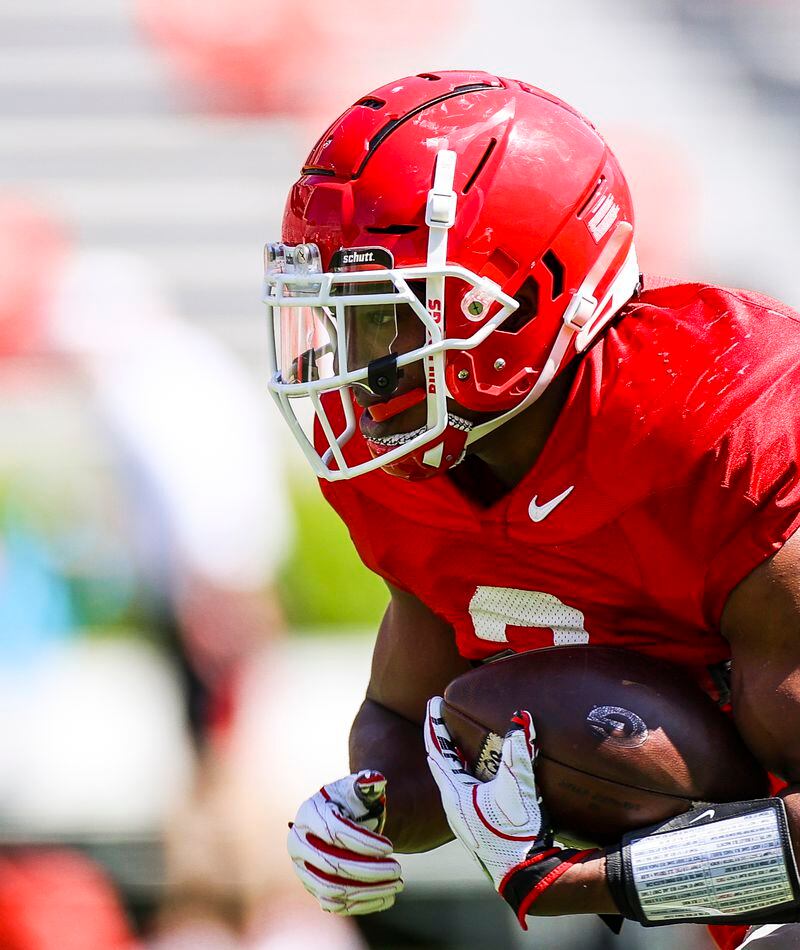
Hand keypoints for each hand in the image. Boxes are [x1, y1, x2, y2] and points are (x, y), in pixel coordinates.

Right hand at [287, 770, 403, 914]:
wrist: (343, 819)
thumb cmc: (352, 802)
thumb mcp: (358, 788)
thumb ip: (367, 783)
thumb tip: (375, 780)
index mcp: (308, 814)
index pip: (334, 832)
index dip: (363, 842)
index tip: (391, 847)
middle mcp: (299, 843)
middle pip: (332, 864)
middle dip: (368, 870)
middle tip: (398, 870)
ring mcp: (303, 869)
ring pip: (333, 889)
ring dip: (367, 891)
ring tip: (396, 885)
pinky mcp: (312, 888)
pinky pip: (335, 904)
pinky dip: (361, 904)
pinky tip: (387, 897)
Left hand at [424, 698, 594, 926]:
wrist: (524, 876)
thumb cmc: (515, 834)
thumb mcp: (517, 788)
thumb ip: (518, 752)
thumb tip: (521, 718)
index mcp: (454, 793)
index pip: (437, 749)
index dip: (434, 724)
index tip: (433, 702)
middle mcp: (453, 803)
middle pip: (441, 760)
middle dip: (442, 736)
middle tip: (443, 713)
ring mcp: (463, 814)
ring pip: (453, 775)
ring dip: (454, 753)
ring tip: (458, 734)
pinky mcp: (476, 822)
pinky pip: (465, 786)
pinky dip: (467, 769)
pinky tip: (480, 768)